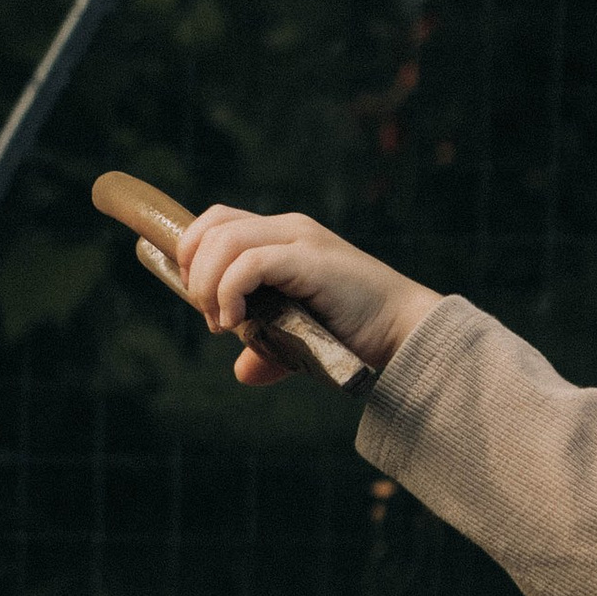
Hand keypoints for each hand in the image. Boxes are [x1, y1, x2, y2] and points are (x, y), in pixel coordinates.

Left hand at [175, 205, 438, 385]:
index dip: (193, 254)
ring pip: (224, 240)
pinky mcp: (309, 259)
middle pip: (213, 226)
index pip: (217, 222)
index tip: (199, 299)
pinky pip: (249, 263)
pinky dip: (229, 291)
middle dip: (195, 271)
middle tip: (211, 317)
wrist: (403, 330)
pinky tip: (235, 322)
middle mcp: (288, 229)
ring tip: (224, 322)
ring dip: (208, 284)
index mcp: (281, 236)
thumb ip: (267, 348)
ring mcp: (299, 240)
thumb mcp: (298, 338)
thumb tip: (243, 373)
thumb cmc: (353, 333)